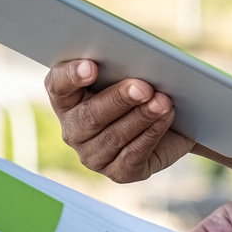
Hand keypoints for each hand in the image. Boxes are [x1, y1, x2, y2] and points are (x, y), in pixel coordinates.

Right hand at [45, 60, 193, 182]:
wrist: (173, 121)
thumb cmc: (142, 87)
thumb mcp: (129, 71)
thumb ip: (121, 64)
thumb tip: (135, 60)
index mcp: (66, 97)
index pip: (57, 85)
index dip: (72, 76)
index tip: (92, 66)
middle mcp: (73, 129)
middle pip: (89, 115)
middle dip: (118, 99)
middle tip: (143, 86)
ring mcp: (92, 155)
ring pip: (113, 136)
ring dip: (141, 117)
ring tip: (162, 101)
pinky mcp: (118, 172)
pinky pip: (132, 155)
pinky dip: (151, 134)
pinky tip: (165, 118)